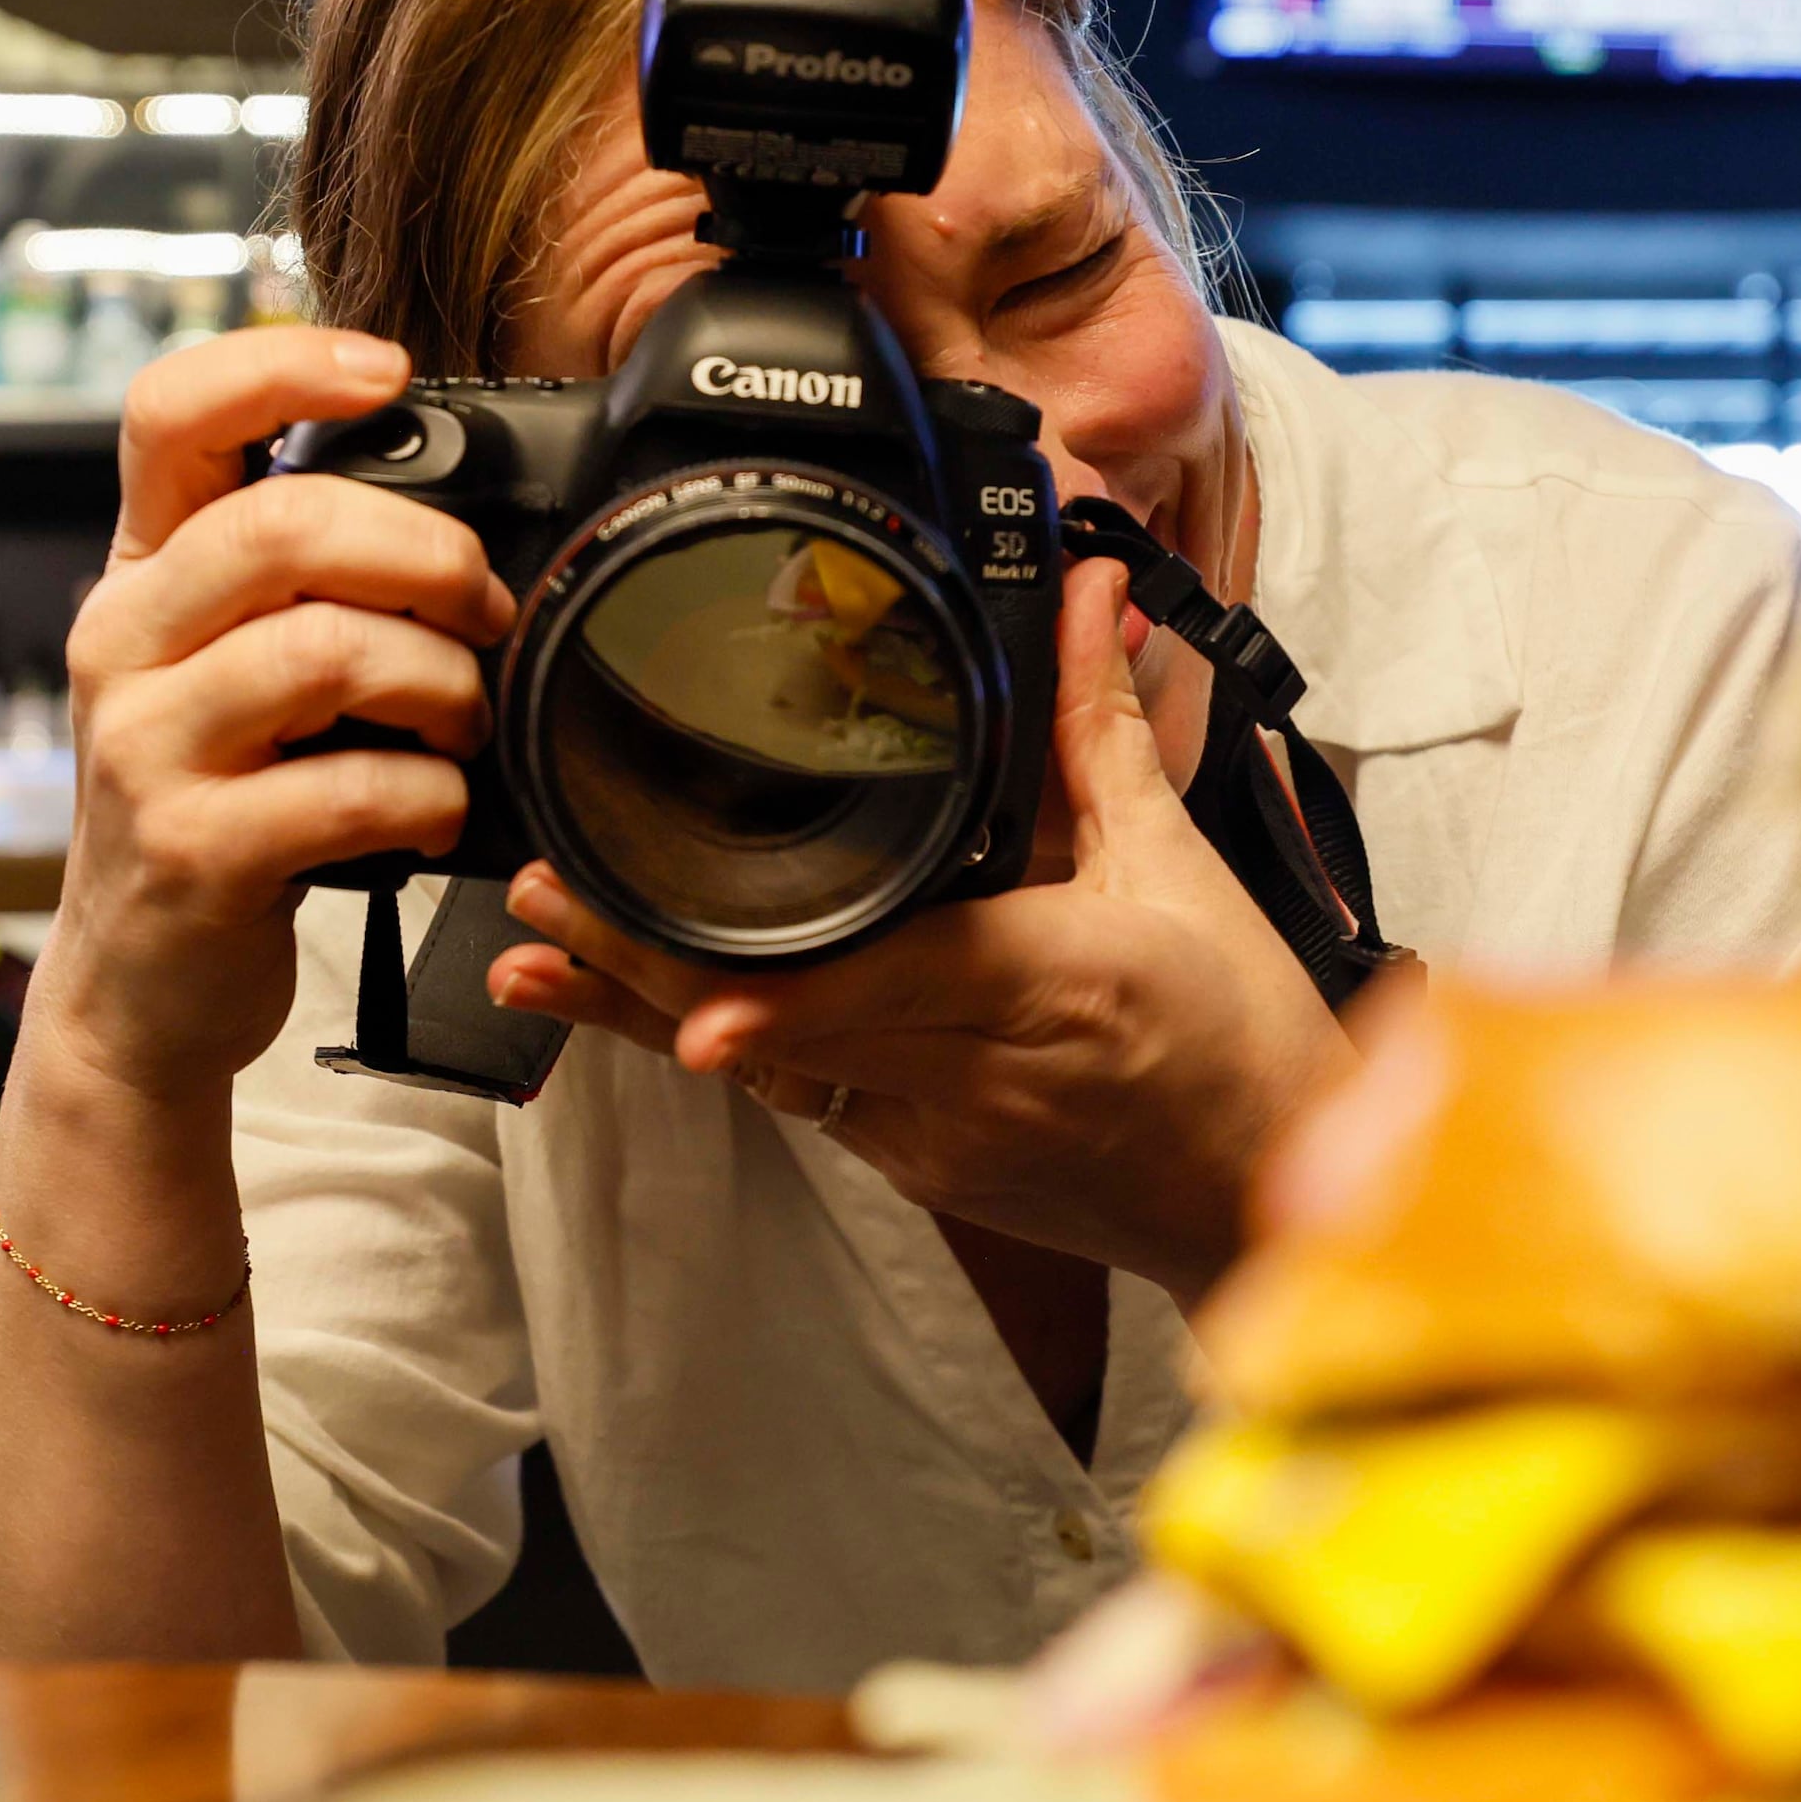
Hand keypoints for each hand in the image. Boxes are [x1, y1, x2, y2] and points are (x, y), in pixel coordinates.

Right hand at [29, 327, 515, 1118]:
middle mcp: (126, 642)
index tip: (386, 370)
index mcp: (143, 575)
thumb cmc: (218, 811)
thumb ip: (301, 589)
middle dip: (427, 554)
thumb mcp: (231, 675)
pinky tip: (437, 809)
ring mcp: (146, 748)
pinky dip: (429, 796)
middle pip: (283, 524)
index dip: (280, 365)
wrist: (140, 991)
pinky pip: (346, 789)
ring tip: (465, 722)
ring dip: (442, 681)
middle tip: (483, 608)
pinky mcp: (192, 850)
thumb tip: (464, 519)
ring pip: (325, 649)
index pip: (171, 413)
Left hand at [488, 556, 1354, 1305]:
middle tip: (537, 913)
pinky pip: (803, 1098)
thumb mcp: (1180, 869)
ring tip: (534, 964)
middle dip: (646, 972)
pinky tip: (644, 1011)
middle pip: (785, 1028)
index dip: (782, 1003)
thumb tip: (1082, 602)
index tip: (692, 1006)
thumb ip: (1101, 732)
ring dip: (647, 1016)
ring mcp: (935, 1134)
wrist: (1266, 1199)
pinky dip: (726, 1045)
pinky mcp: (919, 1166)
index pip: (890, 991)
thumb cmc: (1242, 1043)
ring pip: (768, 1073)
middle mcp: (972, 1076)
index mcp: (1047, 986)